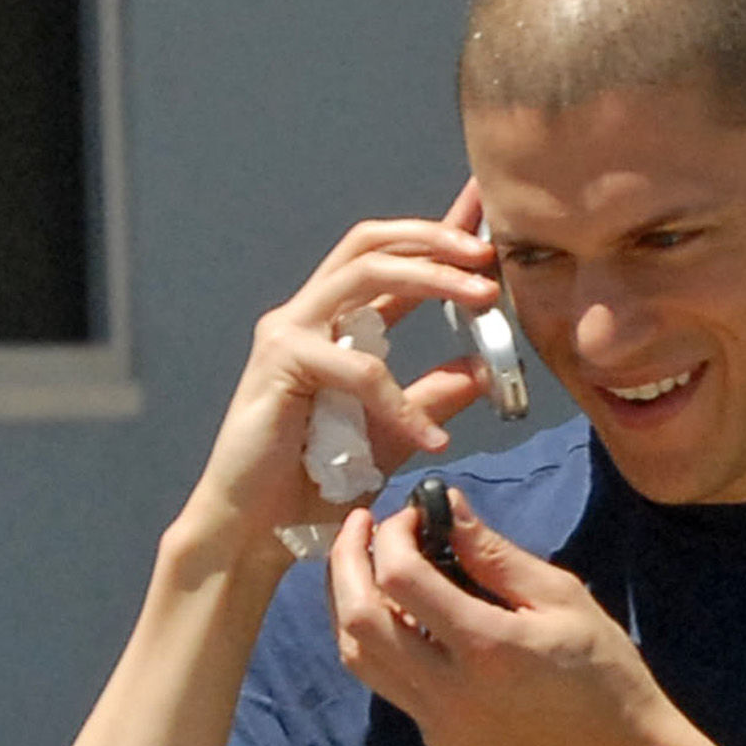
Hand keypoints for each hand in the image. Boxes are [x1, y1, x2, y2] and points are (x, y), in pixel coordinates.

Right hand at [172, 184, 506, 570]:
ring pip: (365, 274)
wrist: (255, 533)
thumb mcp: (392, 436)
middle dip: (436, 238)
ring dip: (431, 278)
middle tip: (490, 256)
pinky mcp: (279, 362)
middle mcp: (308, 315)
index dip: (436, 234)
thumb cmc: (312, 487)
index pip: (389, 261)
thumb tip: (483, 369)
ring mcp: (289, 332)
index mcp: (334, 325)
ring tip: (483, 298)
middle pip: (372, 243)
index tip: (484, 213)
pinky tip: (430, 439)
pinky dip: (400, 399)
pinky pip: (357, 365)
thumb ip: (433, 398)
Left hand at [328, 485, 722, 745]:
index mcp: (485, 647)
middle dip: (346, 562)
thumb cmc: (605, 672)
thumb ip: (496, 554)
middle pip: (357, 620)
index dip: (393, 534)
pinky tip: (400, 615)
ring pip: (356, 657)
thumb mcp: (562, 598)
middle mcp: (447, 690)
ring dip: (347, 603)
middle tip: (360, 526)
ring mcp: (436, 721)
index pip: (400, 578)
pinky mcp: (437, 738)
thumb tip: (446, 505)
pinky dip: (377, 640)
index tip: (410, 513)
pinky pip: (386, 683)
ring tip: (364, 565)